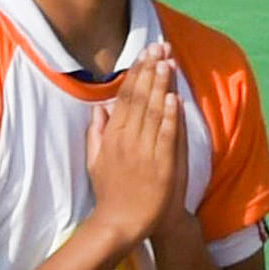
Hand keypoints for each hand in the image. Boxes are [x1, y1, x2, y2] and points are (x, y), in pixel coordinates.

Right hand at [86, 41, 187, 246]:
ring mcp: (144, 151)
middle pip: (139, 98)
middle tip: (159, 48)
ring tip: (168, 62)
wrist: (123, 221)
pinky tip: (174, 98)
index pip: (124, 97)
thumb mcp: (95, 160)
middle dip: (150, 71)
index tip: (144, 54)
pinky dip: (170, 116)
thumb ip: (96, 133)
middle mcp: (126, 139)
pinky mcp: (161, 164)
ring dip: (161, 86)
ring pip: (153, 111)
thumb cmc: (111, 192)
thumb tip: (100, 108)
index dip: (135, 74)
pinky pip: (166, 135)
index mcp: (111, 136)